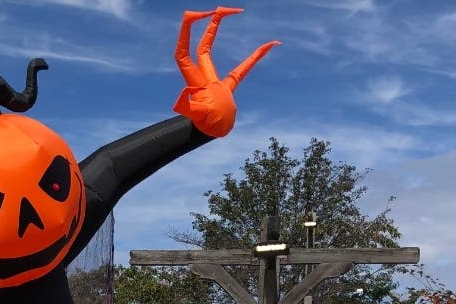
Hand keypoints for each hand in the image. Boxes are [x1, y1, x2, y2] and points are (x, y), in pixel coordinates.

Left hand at [174, 8, 278, 137]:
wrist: (212, 139)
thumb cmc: (205, 128)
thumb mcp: (199, 117)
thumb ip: (190, 107)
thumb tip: (182, 97)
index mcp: (196, 78)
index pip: (185, 50)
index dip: (188, 30)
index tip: (202, 14)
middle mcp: (202, 75)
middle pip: (201, 43)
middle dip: (209, 23)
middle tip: (223, 7)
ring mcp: (214, 79)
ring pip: (212, 49)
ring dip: (220, 28)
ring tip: (236, 10)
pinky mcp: (227, 87)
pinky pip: (243, 67)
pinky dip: (256, 55)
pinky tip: (272, 44)